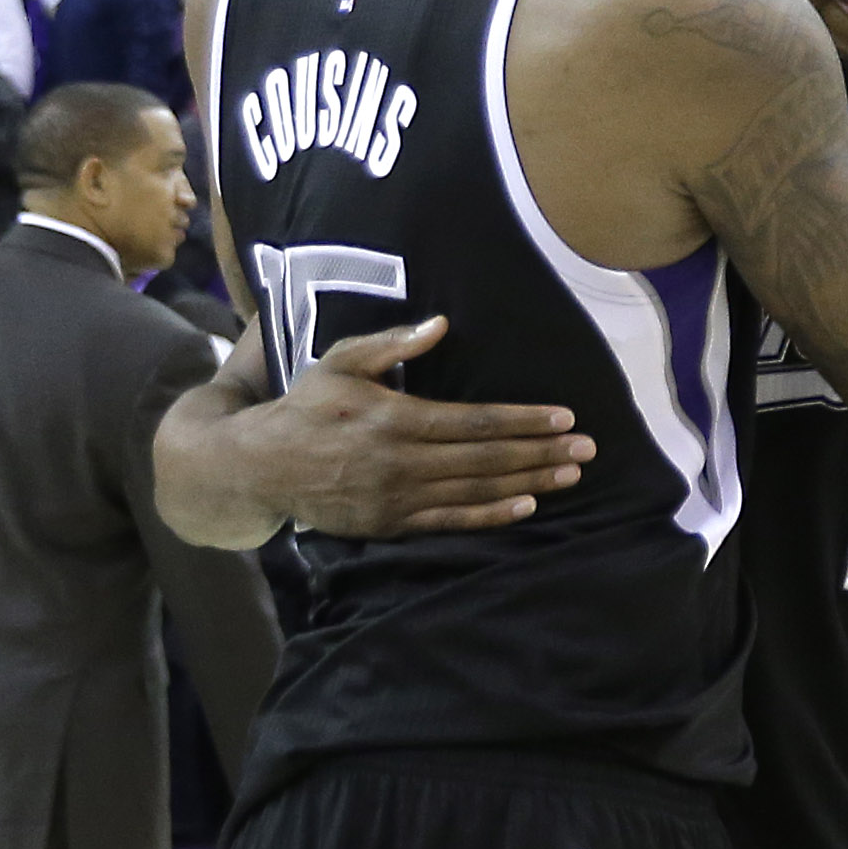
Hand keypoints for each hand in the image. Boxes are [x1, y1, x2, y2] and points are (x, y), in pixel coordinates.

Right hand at [256, 318, 595, 533]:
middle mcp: (400, 461)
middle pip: (485, 459)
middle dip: (540, 452)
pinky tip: (527, 508)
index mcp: (393, 418)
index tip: (564, 417)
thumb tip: (441, 324)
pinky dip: (492, 517)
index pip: (474, 422)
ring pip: (476, 491)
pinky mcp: (392, 524)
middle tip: (587, 449)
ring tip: (570, 476)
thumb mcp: (341, 362)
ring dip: (528, 484)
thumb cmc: (307, 405)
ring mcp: (397, 497)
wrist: (260, 467)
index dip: (523, 420)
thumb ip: (392, 344)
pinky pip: (452, 522)